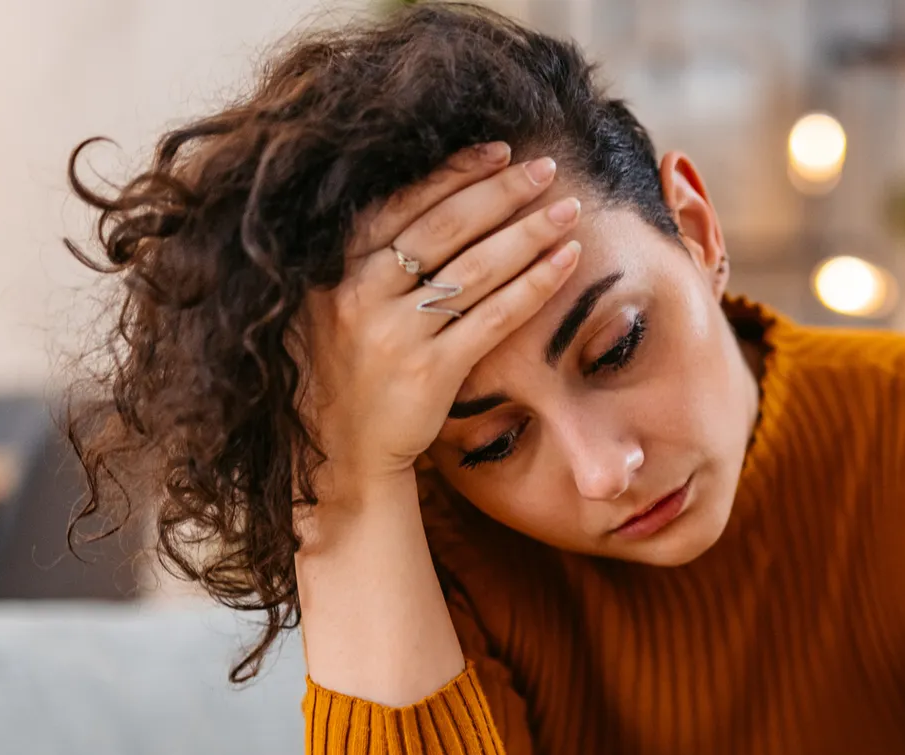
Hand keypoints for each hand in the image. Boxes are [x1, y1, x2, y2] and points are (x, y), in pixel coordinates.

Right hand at [290, 140, 584, 487]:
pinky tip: (566, 261)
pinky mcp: (428, 372)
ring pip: (474, 269)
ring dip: (528, 232)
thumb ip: (371, 260)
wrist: (342, 453)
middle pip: (444, 228)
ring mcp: (393, 333)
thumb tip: (433, 199)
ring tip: (568, 208)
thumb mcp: (338, 305)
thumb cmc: (351, 372)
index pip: (402, 203)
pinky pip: (492, 318)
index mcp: (335, 268)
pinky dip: (533, 285)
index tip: (498, 151)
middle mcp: (359, 293)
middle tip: (547, 168)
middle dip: (501, 192)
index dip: (454, 173)